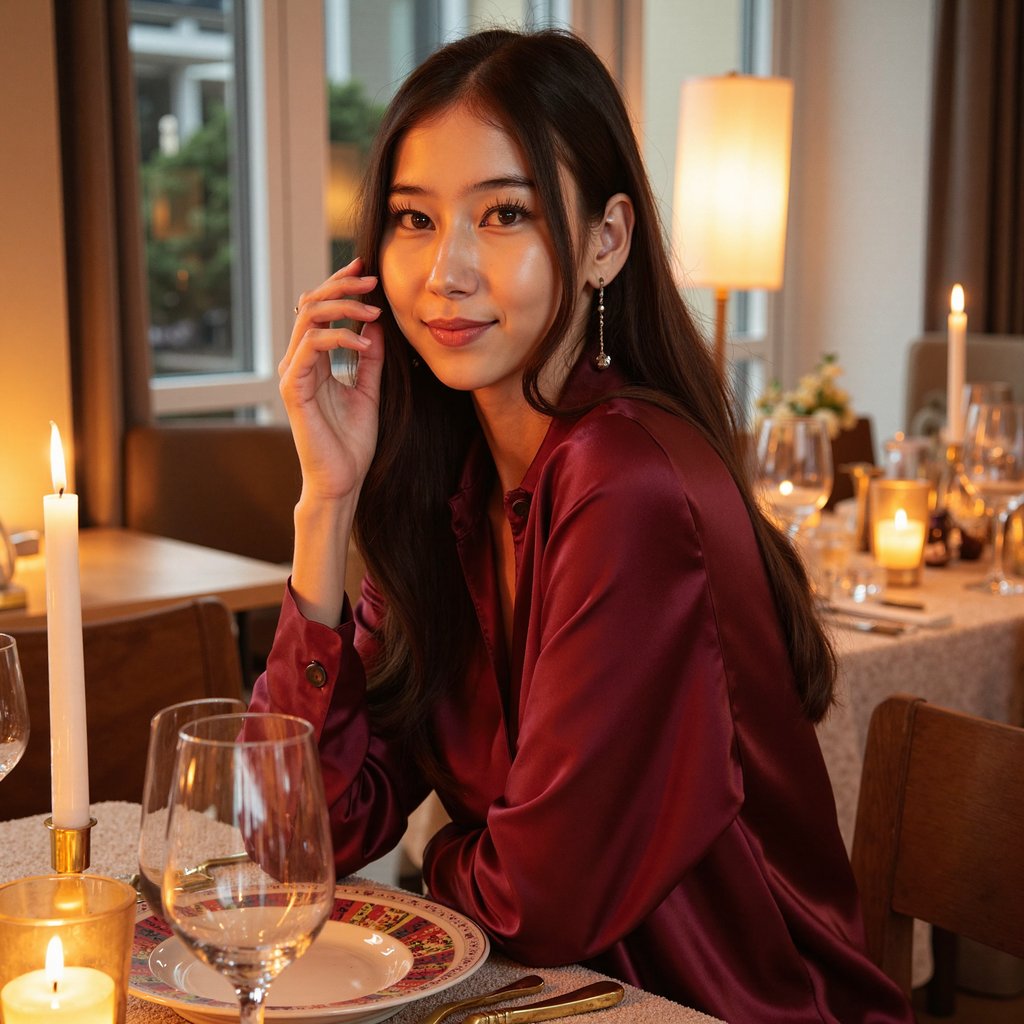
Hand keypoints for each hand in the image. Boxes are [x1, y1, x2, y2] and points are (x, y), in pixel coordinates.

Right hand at [279, 257, 384, 503]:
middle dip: (341, 285)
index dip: (341, 285)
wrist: (343, 479)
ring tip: (374, 309)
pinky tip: (365, 342)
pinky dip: (340, 337)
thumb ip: (369, 358)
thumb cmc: (352, 441)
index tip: (368, 270)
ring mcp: (292, 373)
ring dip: (343, 305)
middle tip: (371, 278)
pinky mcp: (293, 388)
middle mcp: (298, 361)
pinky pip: (311, 346)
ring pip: (309, 318)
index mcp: (313, 360)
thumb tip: (376, 324)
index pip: (321, 309)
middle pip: (311, 304)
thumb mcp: (369, 390)